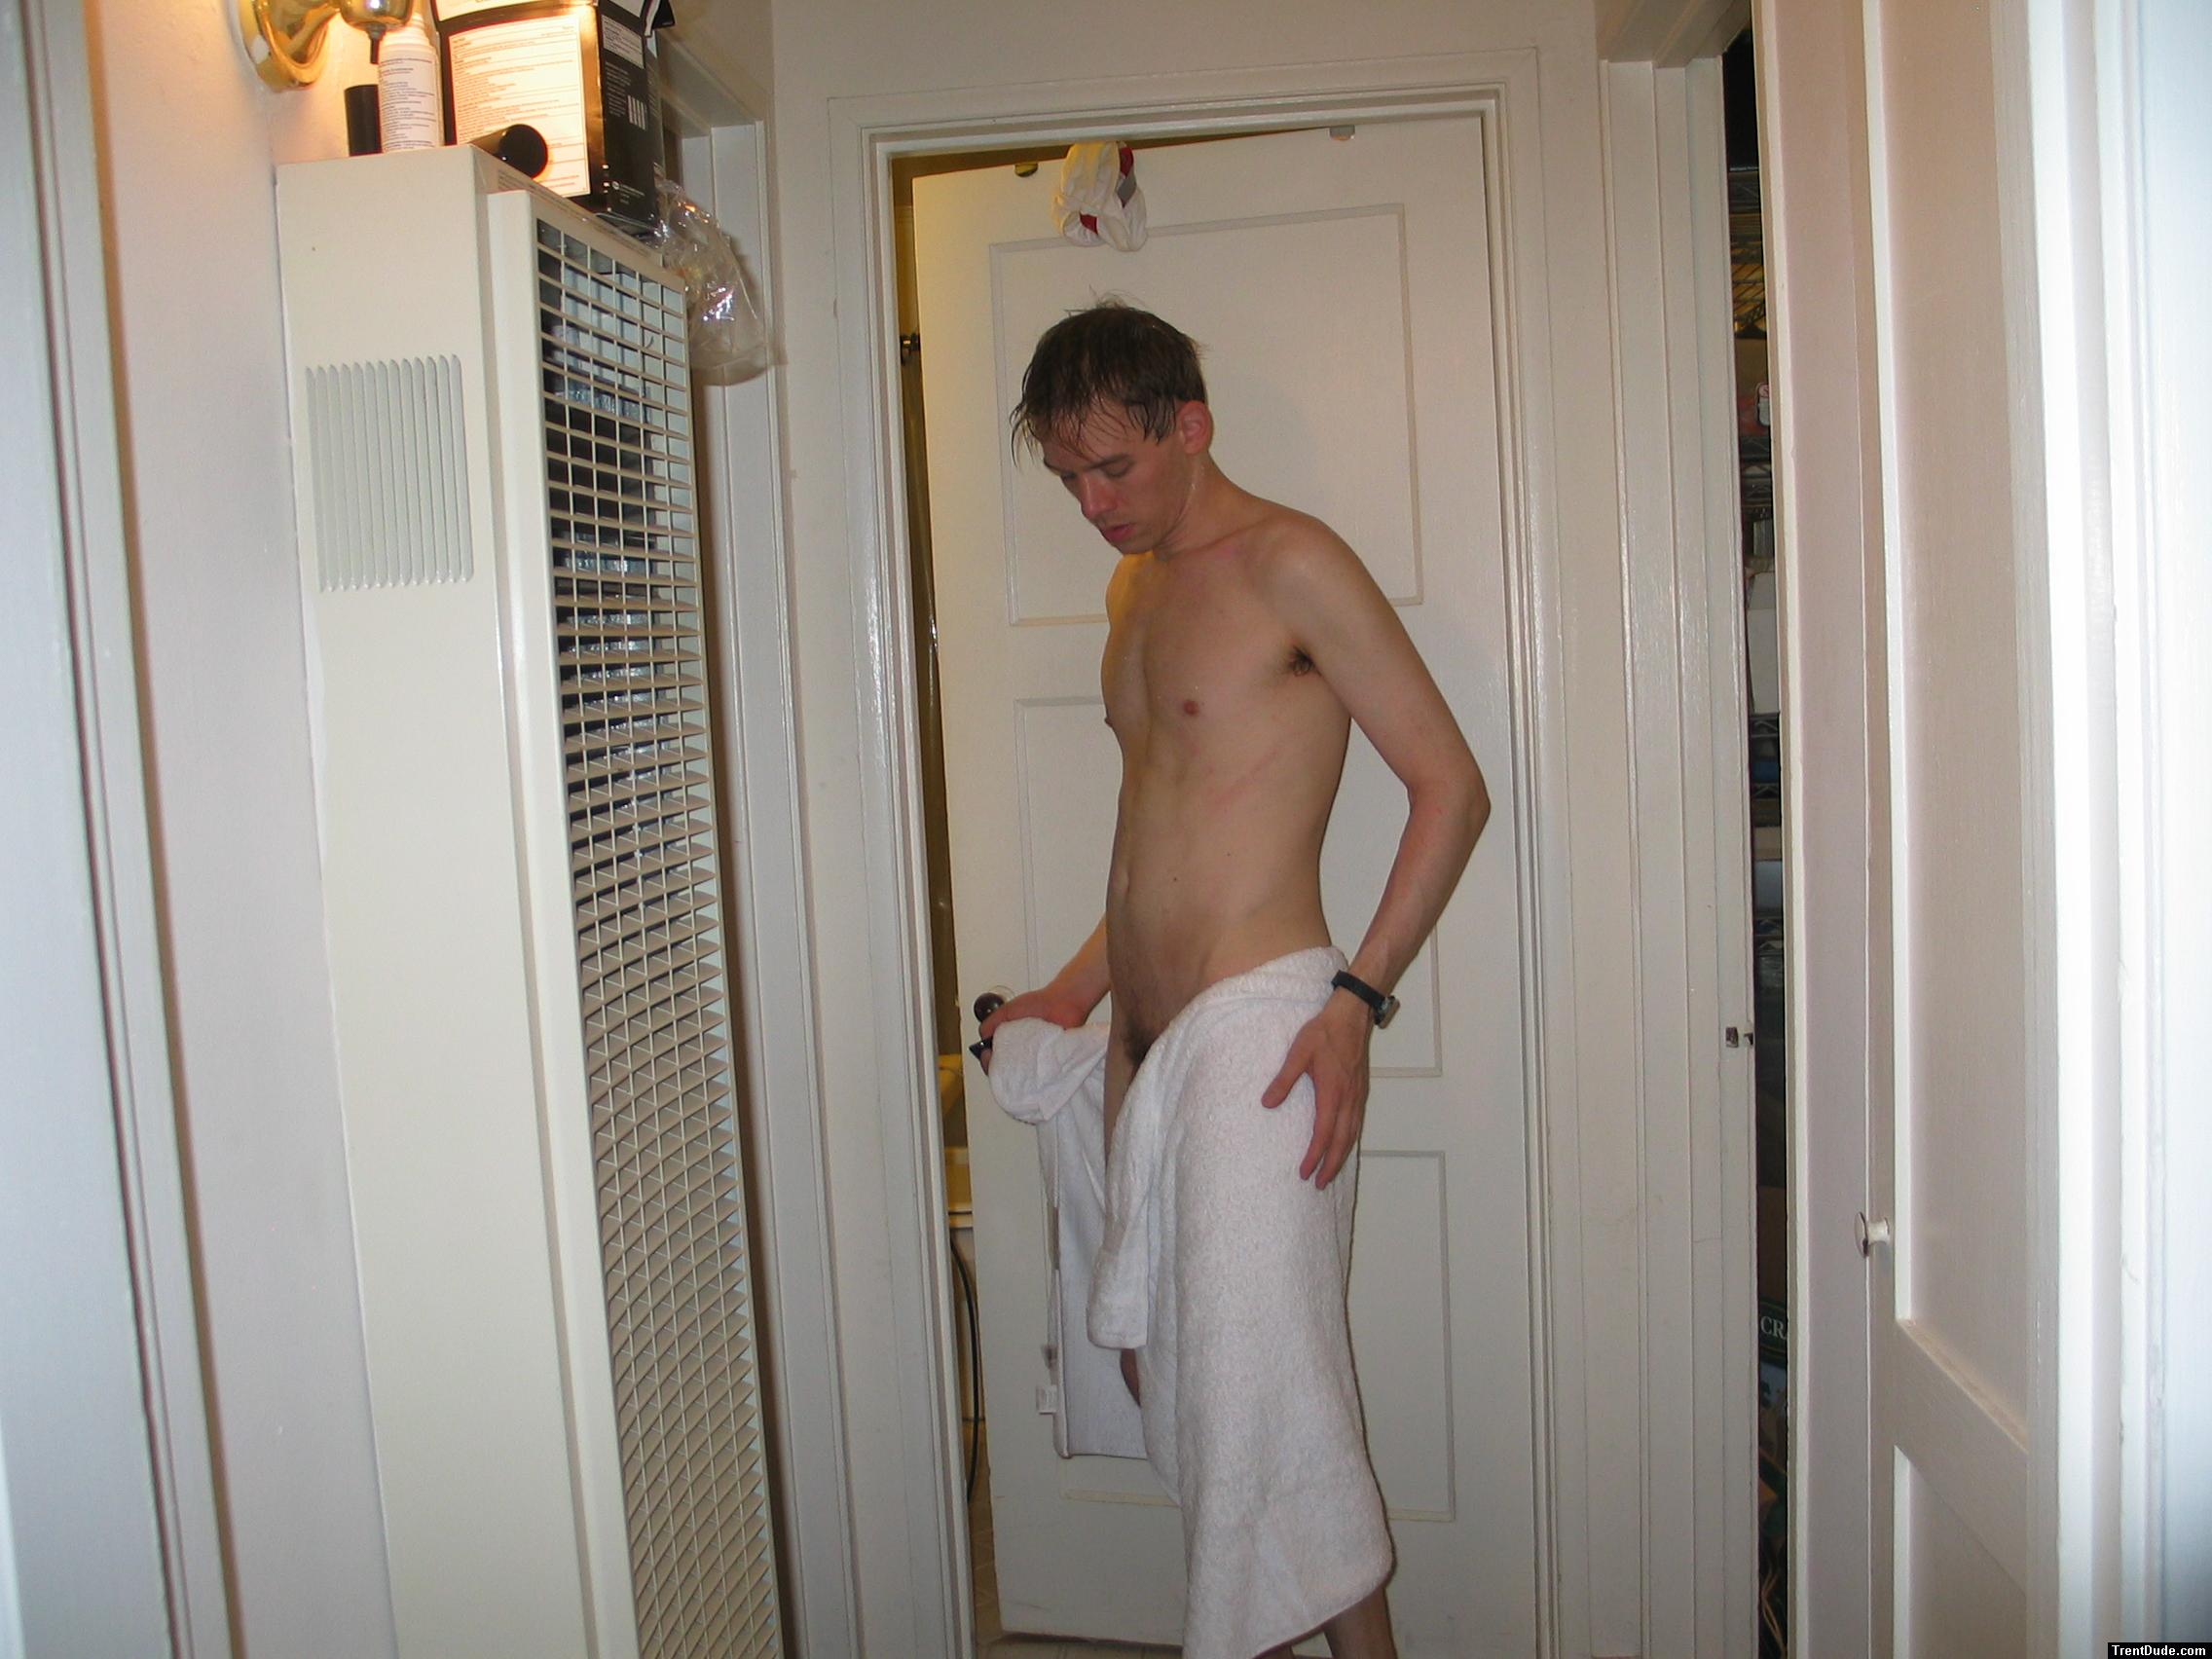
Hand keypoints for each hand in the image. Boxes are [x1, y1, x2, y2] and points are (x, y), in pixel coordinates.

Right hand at [975, 985, 1092, 1071]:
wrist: (1064, 1001)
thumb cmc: (1039, 1003)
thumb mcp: (1008, 1010)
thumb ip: (991, 1022)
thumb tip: (981, 1037)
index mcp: (1011, 1040)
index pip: (994, 1058)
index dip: (988, 1060)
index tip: (987, 1055)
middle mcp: (1023, 1051)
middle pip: (1007, 1070)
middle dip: (1000, 1070)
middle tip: (999, 1064)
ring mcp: (1037, 1058)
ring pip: (1024, 1076)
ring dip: (1019, 1074)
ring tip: (1016, 1067)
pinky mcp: (1051, 1062)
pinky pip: (1042, 1074)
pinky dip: (1037, 1075)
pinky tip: (1033, 1071)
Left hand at [1260, 992, 1372, 1187]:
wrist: (1352, 1015)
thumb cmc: (1323, 1032)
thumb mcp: (1298, 1054)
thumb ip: (1283, 1080)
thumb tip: (1268, 1104)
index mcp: (1332, 1093)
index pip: (1323, 1134)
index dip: (1314, 1156)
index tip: (1304, 1173)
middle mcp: (1349, 1099)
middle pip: (1342, 1142)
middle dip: (1331, 1165)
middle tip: (1319, 1184)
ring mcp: (1357, 1096)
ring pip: (1352, 1134)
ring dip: (1342, 1156)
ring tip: (1330, 1172)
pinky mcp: (1360, 1090)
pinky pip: (1356, 1123)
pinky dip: (1349, 1140)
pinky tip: (1343, 1144)